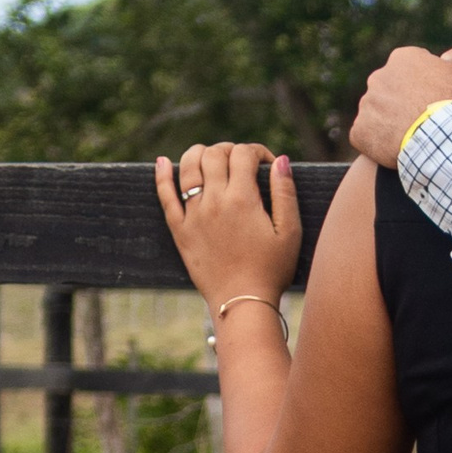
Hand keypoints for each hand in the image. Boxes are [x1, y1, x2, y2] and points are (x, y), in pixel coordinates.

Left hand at [155, 143, 302, 310]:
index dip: (257, 151)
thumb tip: (280, 161)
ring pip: (187, 167)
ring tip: (210, 157)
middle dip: (229, 150)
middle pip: (214, 155)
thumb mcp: (290, 232)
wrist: (242, 302)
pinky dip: (161, 175)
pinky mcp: (180, 230)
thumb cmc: (271, 270)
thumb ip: (285, 193)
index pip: (243, 154)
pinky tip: (161, 162)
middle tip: (241, 162)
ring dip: (198, 153)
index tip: (266, 163)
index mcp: (243, 199)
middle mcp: (214, 201)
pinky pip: (165, 196)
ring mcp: (193, 214)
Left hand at [351, 45, 451, 168]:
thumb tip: (448, 56)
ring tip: (414, 136)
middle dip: (406, 102)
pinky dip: (379, 143)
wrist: (438, 137)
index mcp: (402, 59)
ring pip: (379, 113)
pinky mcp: (359, 131)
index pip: (412, 69)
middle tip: (425, 120)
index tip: (437, 100)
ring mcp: (366, 105)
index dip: (427, 85)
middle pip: (393, 90)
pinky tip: (397, 149)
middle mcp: (378, 77)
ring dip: (392, 122)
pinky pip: (367, 136)